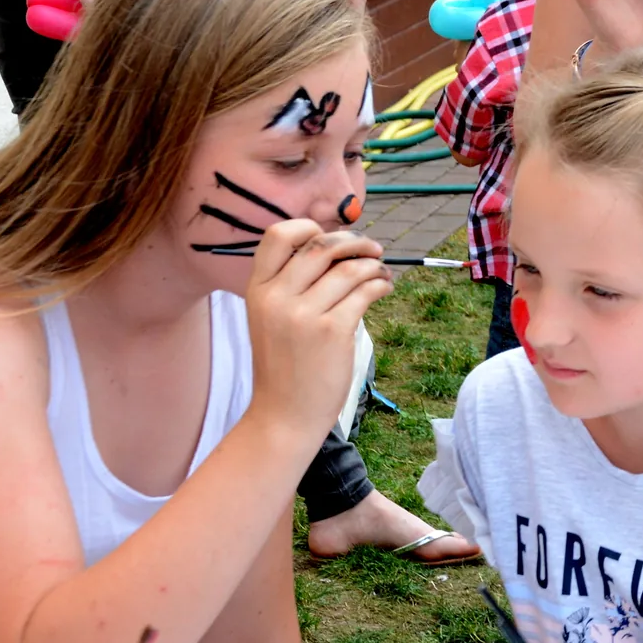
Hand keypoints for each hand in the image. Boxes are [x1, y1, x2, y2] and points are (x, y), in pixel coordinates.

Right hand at [236, 219, 393, 444]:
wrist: (284, 415)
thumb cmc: (283, 366)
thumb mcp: (270, 318)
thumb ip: (291, 284)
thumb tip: (337, 247)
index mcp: (257, 289)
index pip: (279, 235)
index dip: (310, 227)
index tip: (332, 238)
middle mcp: (277, 296)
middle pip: (321, 245)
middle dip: (355, 242)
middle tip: (373, 249)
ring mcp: (304, 314)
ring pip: (349, 268)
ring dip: (374, 265)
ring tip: (382, 273)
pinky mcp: (333, 331)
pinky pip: (365, 291)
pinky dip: (381, 284)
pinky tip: (384, 288)